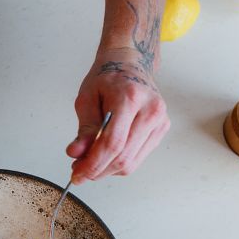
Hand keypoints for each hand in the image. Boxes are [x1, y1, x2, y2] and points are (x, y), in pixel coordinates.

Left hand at [67, 48, 169, 183]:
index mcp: (130, 98)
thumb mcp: (87, 97)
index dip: (93, 163)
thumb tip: (76, 153)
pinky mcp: (162, 129)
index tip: (77, 174)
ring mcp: (160, 121)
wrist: (130, 63)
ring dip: (107, 170)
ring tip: (89, 163)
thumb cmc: (107, 77)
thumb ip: (84, 128)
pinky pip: (138, 157)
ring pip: (131, 162)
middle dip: (97, 170)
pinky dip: (119, 163)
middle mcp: (151, 110)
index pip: (113, 143)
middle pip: (123, 156)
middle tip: (78, 171)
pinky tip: (106, 156)